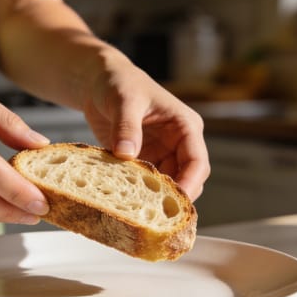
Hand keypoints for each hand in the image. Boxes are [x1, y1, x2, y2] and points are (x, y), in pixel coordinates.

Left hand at [82, 50, 209, 200]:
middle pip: (187, 179)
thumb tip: (127, 153)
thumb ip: (127, 126)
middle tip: (154, 214)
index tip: (175, 201)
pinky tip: (125, 200)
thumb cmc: (119, 83)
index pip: (197, 161)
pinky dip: (138, 192)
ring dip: (154, 197)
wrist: (98, 83)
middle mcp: (178, 143)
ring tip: (137, 210)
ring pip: (167, 185)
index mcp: (185, 126)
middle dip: (174, 197)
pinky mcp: (143, 162)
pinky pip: (146, 183)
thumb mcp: (124, 100)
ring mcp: (161, 154)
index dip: (190, 183)